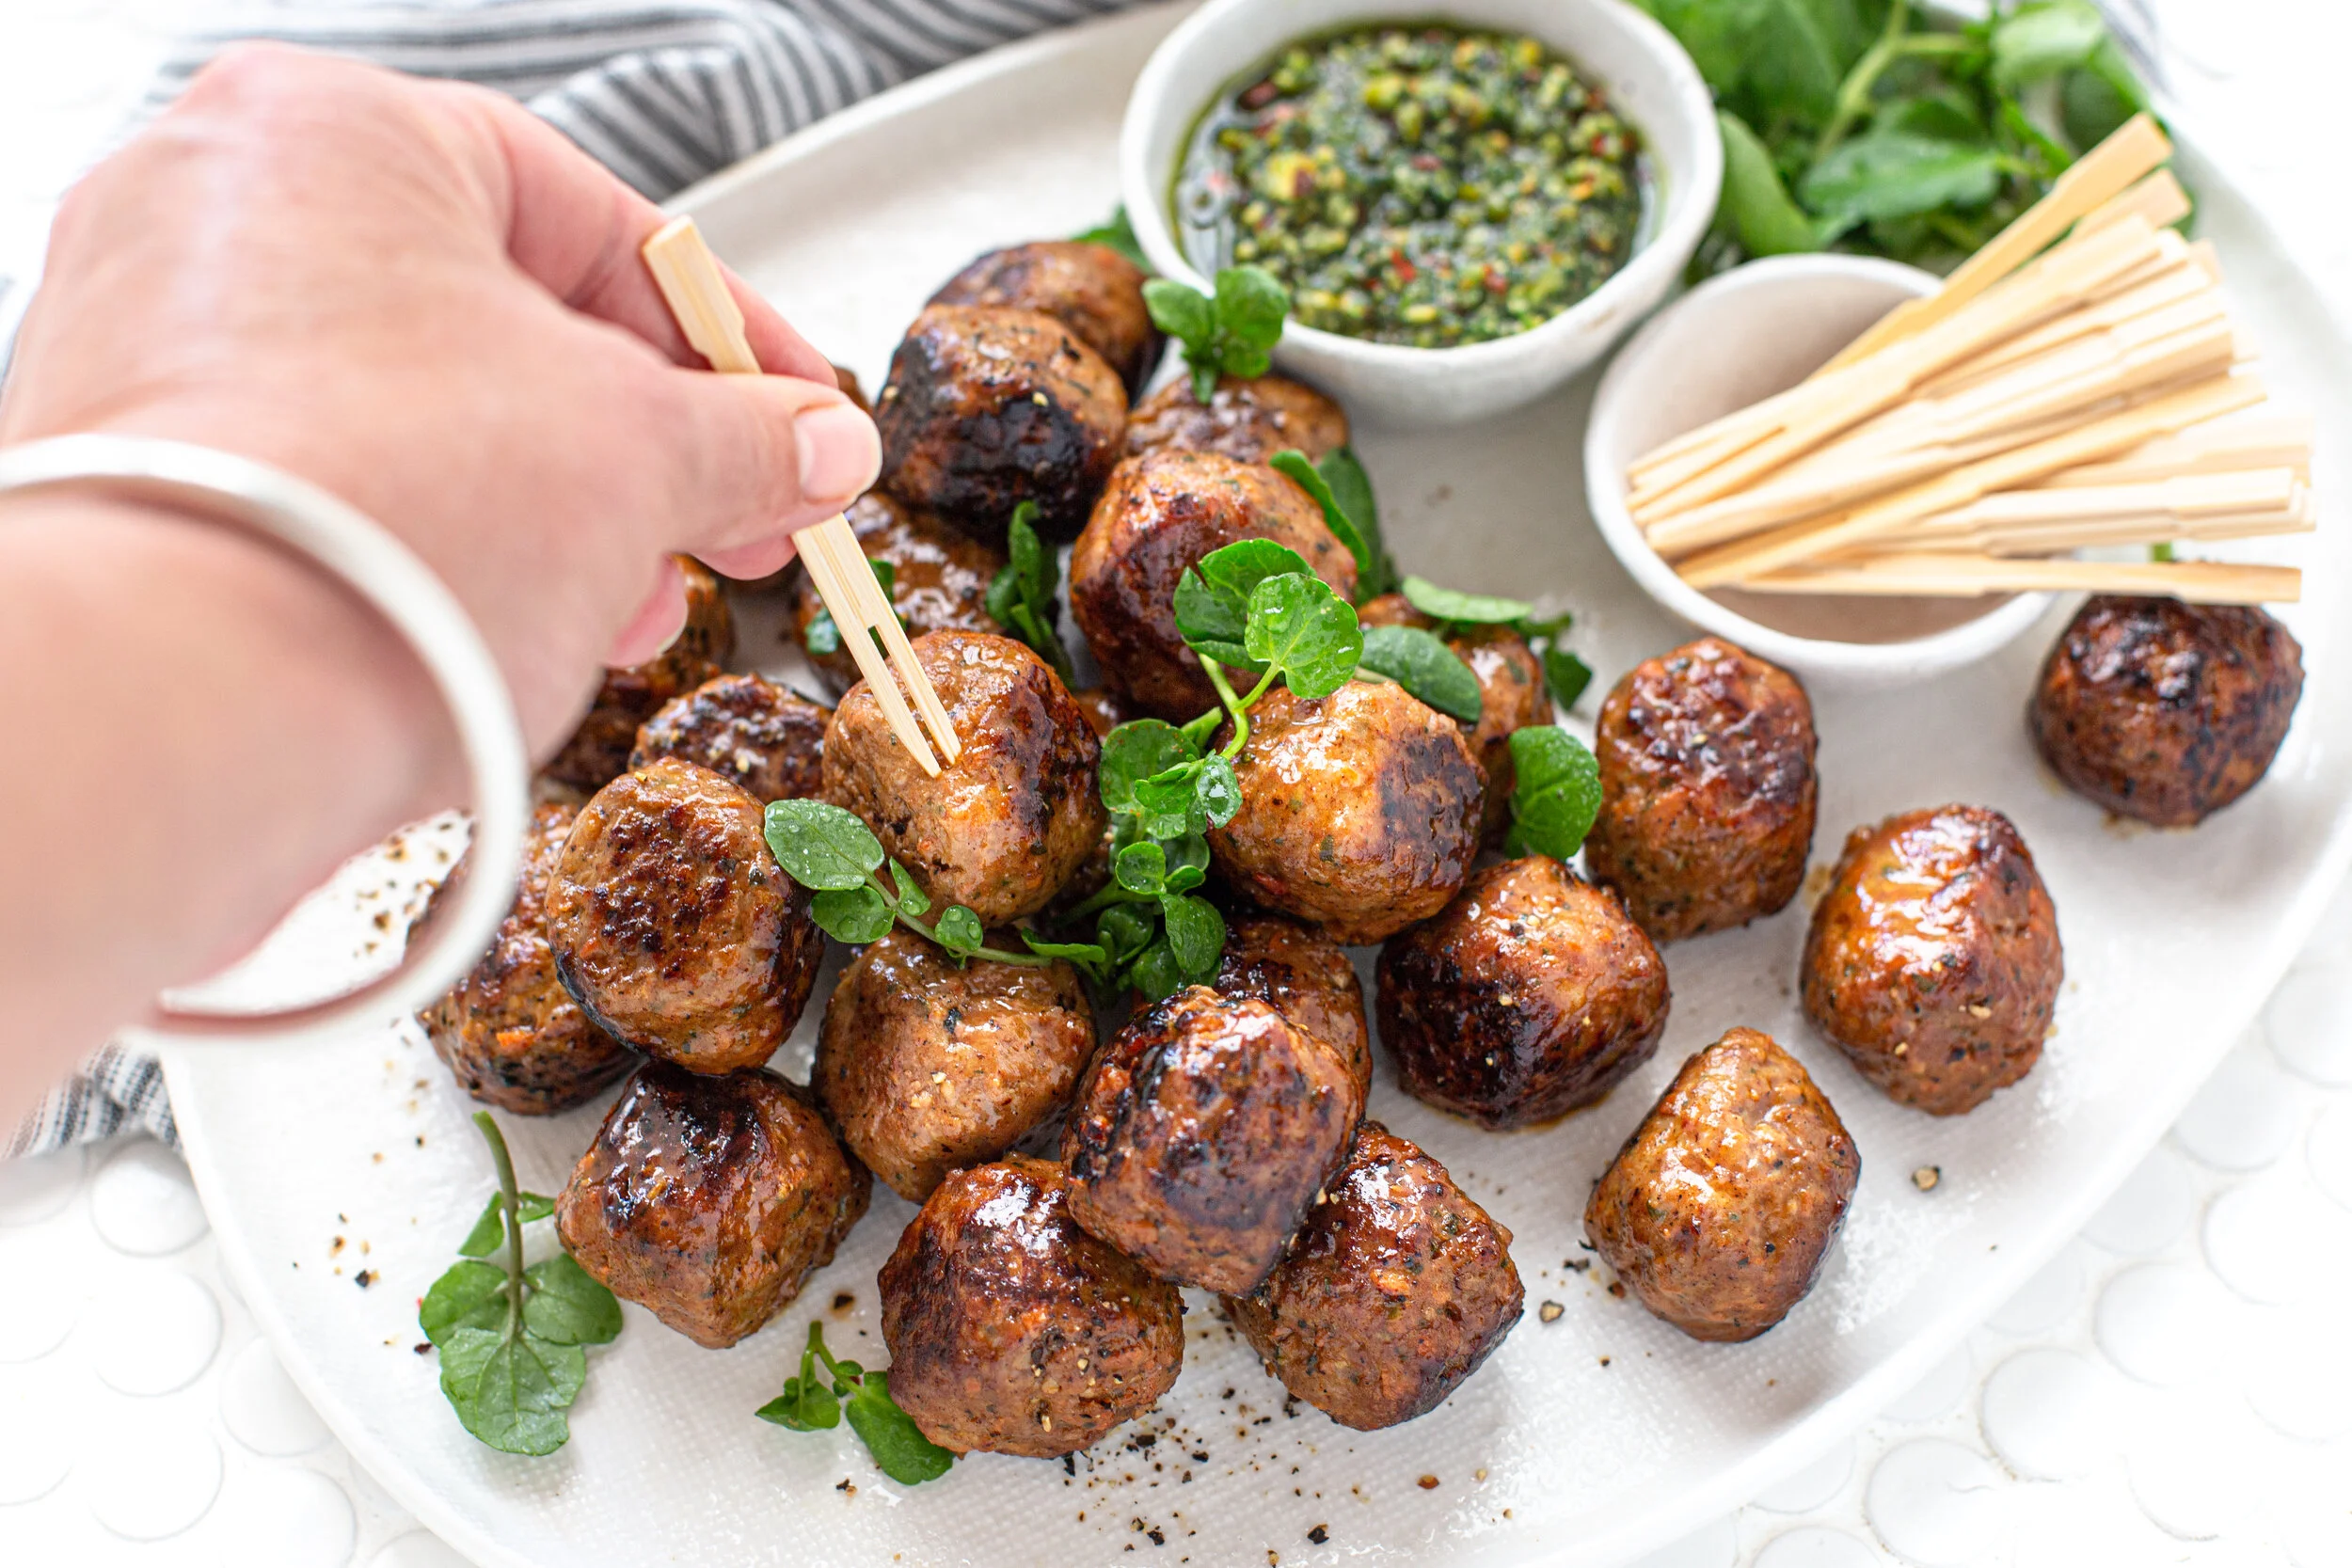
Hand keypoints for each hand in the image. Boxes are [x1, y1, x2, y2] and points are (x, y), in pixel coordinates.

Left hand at [0, 43, 878, 756]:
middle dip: (643, 448)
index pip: (591, 217)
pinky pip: (330, 490)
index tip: (801, 415)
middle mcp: (214, 210)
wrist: (185, 709)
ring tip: (631, 608)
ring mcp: (150, 347)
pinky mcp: (129, 482)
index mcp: (339, 134)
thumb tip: (819, 444)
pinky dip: (435, 549)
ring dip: (553, 514)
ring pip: (414, 415)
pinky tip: (513, 631)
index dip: (729, 336)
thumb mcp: (639, 456)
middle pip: (501, 323)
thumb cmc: (392, 524)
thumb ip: (746, 437)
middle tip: (733, 526)